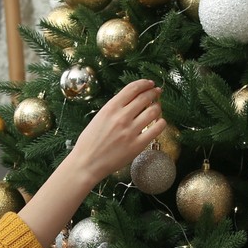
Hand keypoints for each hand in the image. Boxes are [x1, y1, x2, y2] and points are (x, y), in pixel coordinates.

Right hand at [17, 80, 163, 245]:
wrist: (87, 163)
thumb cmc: (90, 142)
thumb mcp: (99, 118)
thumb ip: (114, 108)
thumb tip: (131, 101)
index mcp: (111, 108)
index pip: (132, 89)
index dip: (144, 84)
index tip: (150, 84)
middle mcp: (122, 117)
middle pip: (145, 98)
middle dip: (154, 93)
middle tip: (157, 92)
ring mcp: (130, 131)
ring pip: (153, 112)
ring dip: (158, 107)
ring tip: (157, 108)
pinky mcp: (137, 145)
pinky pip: (156, 130)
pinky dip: (161, 123)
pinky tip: (160, 122)